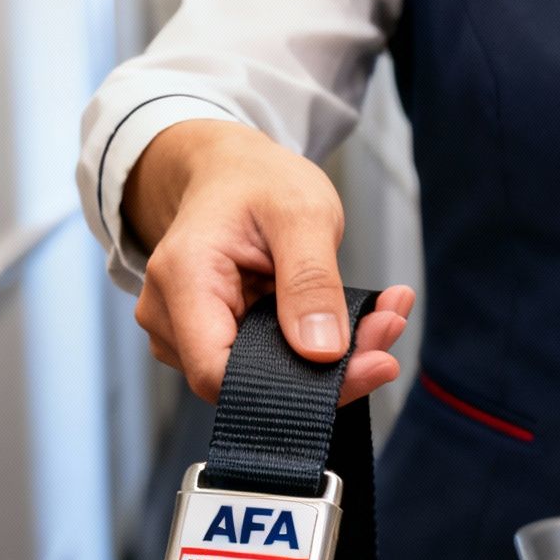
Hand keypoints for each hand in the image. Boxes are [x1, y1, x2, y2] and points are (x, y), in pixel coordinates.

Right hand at [123, 119, 413, 403]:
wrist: (231, 172)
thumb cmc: (257, 181)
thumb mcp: (301, 213)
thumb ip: (311, 281)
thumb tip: (322, 352)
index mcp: (183, 279)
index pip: (221, 374)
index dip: (296, 386)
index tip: (373, 363)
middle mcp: (169, 317)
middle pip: (248, 381)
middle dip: (331, 368)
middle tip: (390, 327)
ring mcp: (184, 335)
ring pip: (265, 377)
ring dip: (333, 359)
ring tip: (383, 316)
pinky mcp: (212, 341)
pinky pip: (268, 364)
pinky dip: (318, 348)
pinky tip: (358, 320)